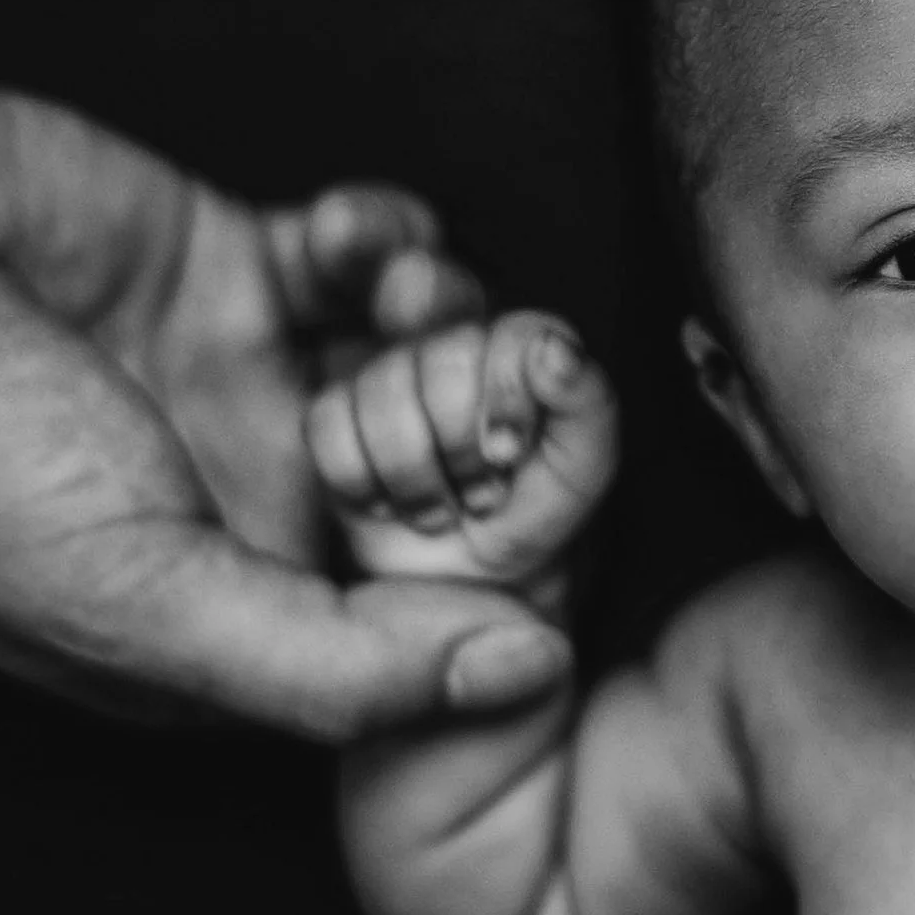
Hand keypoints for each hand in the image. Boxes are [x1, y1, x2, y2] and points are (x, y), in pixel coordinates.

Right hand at [0, 78, 542, 737]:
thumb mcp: (143, 600)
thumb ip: (337, 662)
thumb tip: (523, 678)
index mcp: (224, 626)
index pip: (412, 628)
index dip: (494, 578)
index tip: (552, 518)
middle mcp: (246, 513)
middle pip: (440, 490)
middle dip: (491, 436)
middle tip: (520, 382)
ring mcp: (246, 388)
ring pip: (419, 368)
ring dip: (450, 326)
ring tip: (421, 300)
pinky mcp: (238, 269)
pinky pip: (368, 261)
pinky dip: (390, 240)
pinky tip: (355, 241)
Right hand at [309, 310, 618, 610]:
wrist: (470, 579)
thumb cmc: (529, 515)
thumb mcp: (579, 471)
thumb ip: (585, 403)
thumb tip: (553, 349)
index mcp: (518, 347)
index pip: (508, 335)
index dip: (505, 398)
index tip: (509, 454)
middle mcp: (450, 346)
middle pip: (439, 364)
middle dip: (462, 451)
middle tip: (482, 493)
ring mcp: (386, 375)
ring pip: (381, 396)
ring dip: (416, 478)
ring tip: (443, 508)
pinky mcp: (334, 416)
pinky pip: (329, 429)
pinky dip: (364, 484)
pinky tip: (391, 504)